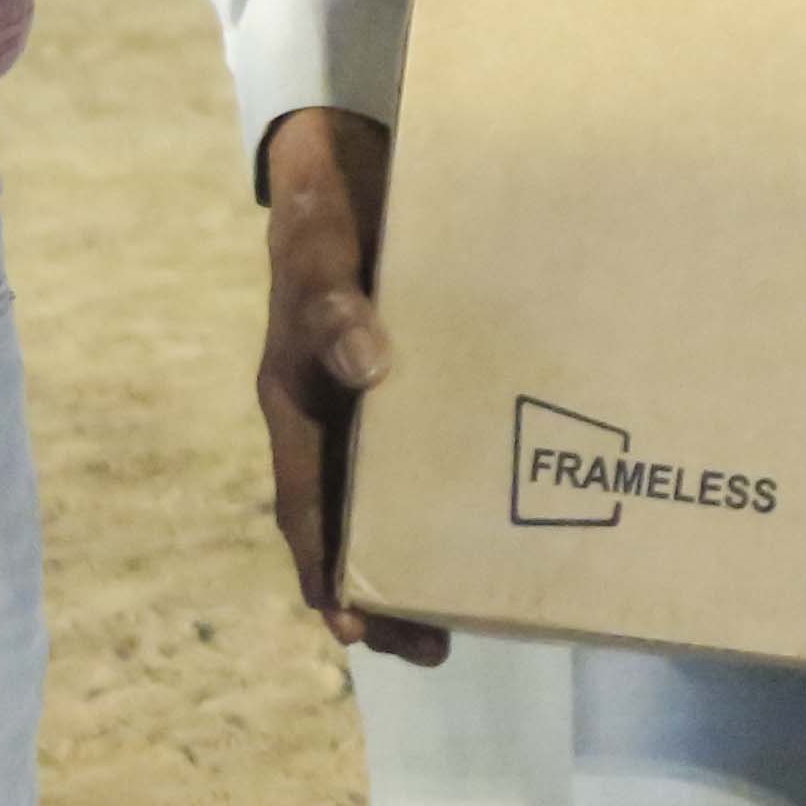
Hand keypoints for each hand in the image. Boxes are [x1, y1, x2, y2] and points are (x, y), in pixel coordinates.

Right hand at [258, 108, 437, 660]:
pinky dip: (459, 487)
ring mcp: (376, 404)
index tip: (353, 628)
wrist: (346, 160)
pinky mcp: (420, 379)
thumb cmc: (322, 212)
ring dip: (425, 552)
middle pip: (351, 526)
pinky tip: (509, 512)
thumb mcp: (318, 253)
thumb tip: (367, 365)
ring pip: (396, 498)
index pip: (306, 510)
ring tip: (479, 607)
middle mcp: (334, 418)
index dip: (325, 571)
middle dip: (384, 590)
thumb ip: (331, 303)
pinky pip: (436, 448)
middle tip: (436, 645)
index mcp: (296, 406)